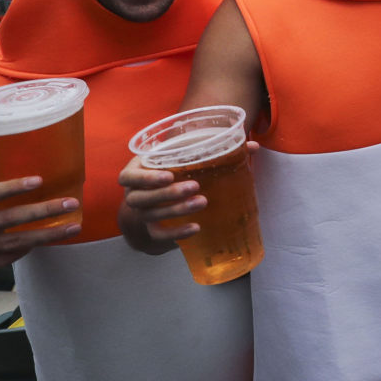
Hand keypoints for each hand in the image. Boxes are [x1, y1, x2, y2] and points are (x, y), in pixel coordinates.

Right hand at [0, 180, 79, 286]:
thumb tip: (44, 192)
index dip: (12, 187)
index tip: (39, 181)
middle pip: (8, 219)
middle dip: (43, 211)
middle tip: (71, 204)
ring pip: (14, 242)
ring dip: (46, 234)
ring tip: (72, 227)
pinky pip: (7, 259)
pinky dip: (27, 250)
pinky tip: (45, 243)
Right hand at [118, 145, 257, 254]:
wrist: (160, 200)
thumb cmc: (177, 170)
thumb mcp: (186, 157)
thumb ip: (215, 149)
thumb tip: (253, 146)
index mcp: (138, 171)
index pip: (127, 176)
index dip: (144, 177)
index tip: (169, 175)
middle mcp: (134, 193)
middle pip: (141, 197)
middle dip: (168, 193)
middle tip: (195, 187)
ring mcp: (141, 214)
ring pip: (151, 214)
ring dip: (176, 210)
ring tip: (202, 202)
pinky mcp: (152, 230)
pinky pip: (159, 235)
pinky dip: (176, 233)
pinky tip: (196, 228)